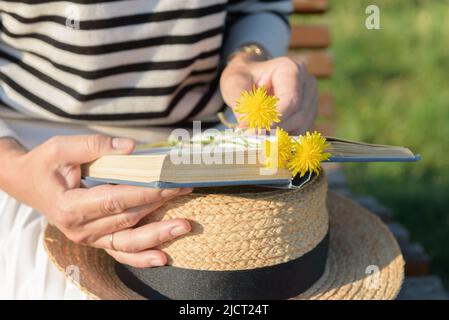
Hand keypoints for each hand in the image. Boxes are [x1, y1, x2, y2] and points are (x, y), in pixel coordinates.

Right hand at [0, 135, 192, 267]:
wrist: (28, 184)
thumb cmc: (45, 164)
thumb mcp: (62, 148)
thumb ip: (95, 145)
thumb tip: (131, 146)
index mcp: (70, 206)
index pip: (116, 199)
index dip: (146, 192)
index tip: (171, 182)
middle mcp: (80, 229)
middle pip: (128, 219)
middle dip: (160, 205)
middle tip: (186, 191)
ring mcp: (89, 238)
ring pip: (128, 240)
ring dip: (158, 235)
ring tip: (184, 226)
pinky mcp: (96, 239)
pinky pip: (120, 252)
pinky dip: (141, 257)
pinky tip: (162, 257)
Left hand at [220, 52, 317, 133]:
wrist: (250, 76)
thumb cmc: (243, 77)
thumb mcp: (234, 84)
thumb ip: (241, 104)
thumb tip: (246, 128)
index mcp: (291, 69)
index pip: (291, 100)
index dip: (275, 119)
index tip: (255, 131)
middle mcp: (306, 82)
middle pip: (298, 115)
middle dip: (275, 129)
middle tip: (253, 137)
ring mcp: (311, 98)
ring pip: (301, 126)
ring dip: (279, 135)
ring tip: (258, 134)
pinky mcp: (310, 112)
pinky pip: (301, 130)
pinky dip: (284, 136)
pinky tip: (267, 134)